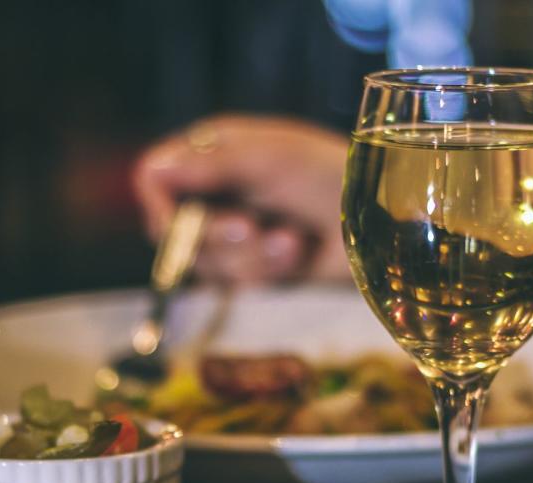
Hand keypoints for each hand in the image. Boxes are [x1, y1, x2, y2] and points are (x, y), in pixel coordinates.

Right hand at [134, 115, 351, 284]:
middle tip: (251, 228)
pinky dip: (267, 269)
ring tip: (291, 238)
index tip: (180, 224)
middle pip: (171, 230)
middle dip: (214, 237)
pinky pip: (234, 281)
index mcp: (212, 151)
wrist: (380, 219)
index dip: (161, 206)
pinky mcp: (252, 265)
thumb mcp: (268, 159)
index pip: (154, 179)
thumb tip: (153, 170)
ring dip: (251, 255)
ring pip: (204, 262)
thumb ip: (209, 165)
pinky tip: (297, 252)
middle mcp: (214, 190)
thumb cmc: (328, 174)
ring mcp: (231, 230)